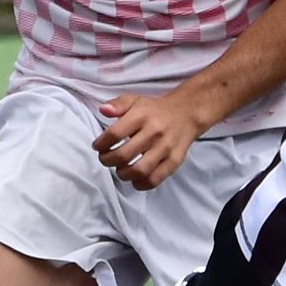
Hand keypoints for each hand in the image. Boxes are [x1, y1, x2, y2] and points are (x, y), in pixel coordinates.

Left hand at [94, 93, 211, 189]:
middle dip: (108, 160)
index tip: (98, 146)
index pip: (114, 134)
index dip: (101, 144)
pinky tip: (135, 179)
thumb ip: (117, 105)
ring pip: (139, 170)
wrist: (186, 113)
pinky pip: (155, 179)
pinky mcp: (174, 161)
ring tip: (120, 169)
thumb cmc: (155, 110)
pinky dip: (141, 184)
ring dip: (123, 174)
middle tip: (106, 159)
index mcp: (142, 115)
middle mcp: (154, 132)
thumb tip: (103, 110)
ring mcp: (165, 148)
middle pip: (124, 155)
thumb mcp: (135, 100)